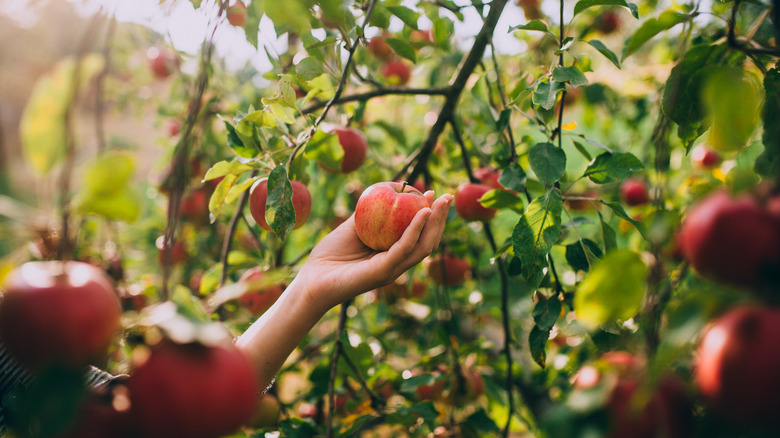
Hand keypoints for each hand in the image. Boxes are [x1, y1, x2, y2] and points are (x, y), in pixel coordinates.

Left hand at [297, 191, 451, 310]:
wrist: (311, 280)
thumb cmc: (329, 256)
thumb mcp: (352, 228)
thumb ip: (368, 213)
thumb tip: (383, 190)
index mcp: (393, 255)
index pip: (419, 235)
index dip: (430, 216)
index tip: (433, 193)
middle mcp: (397, 263)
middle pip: (427, 241)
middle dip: (440, 218)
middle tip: (447, 197)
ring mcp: (392, 269)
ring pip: (422, 246)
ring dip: (434, 223)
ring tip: (440, 203)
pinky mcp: (383, 272)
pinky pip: (403, 248)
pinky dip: (415, 230)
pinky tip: (421, 214)